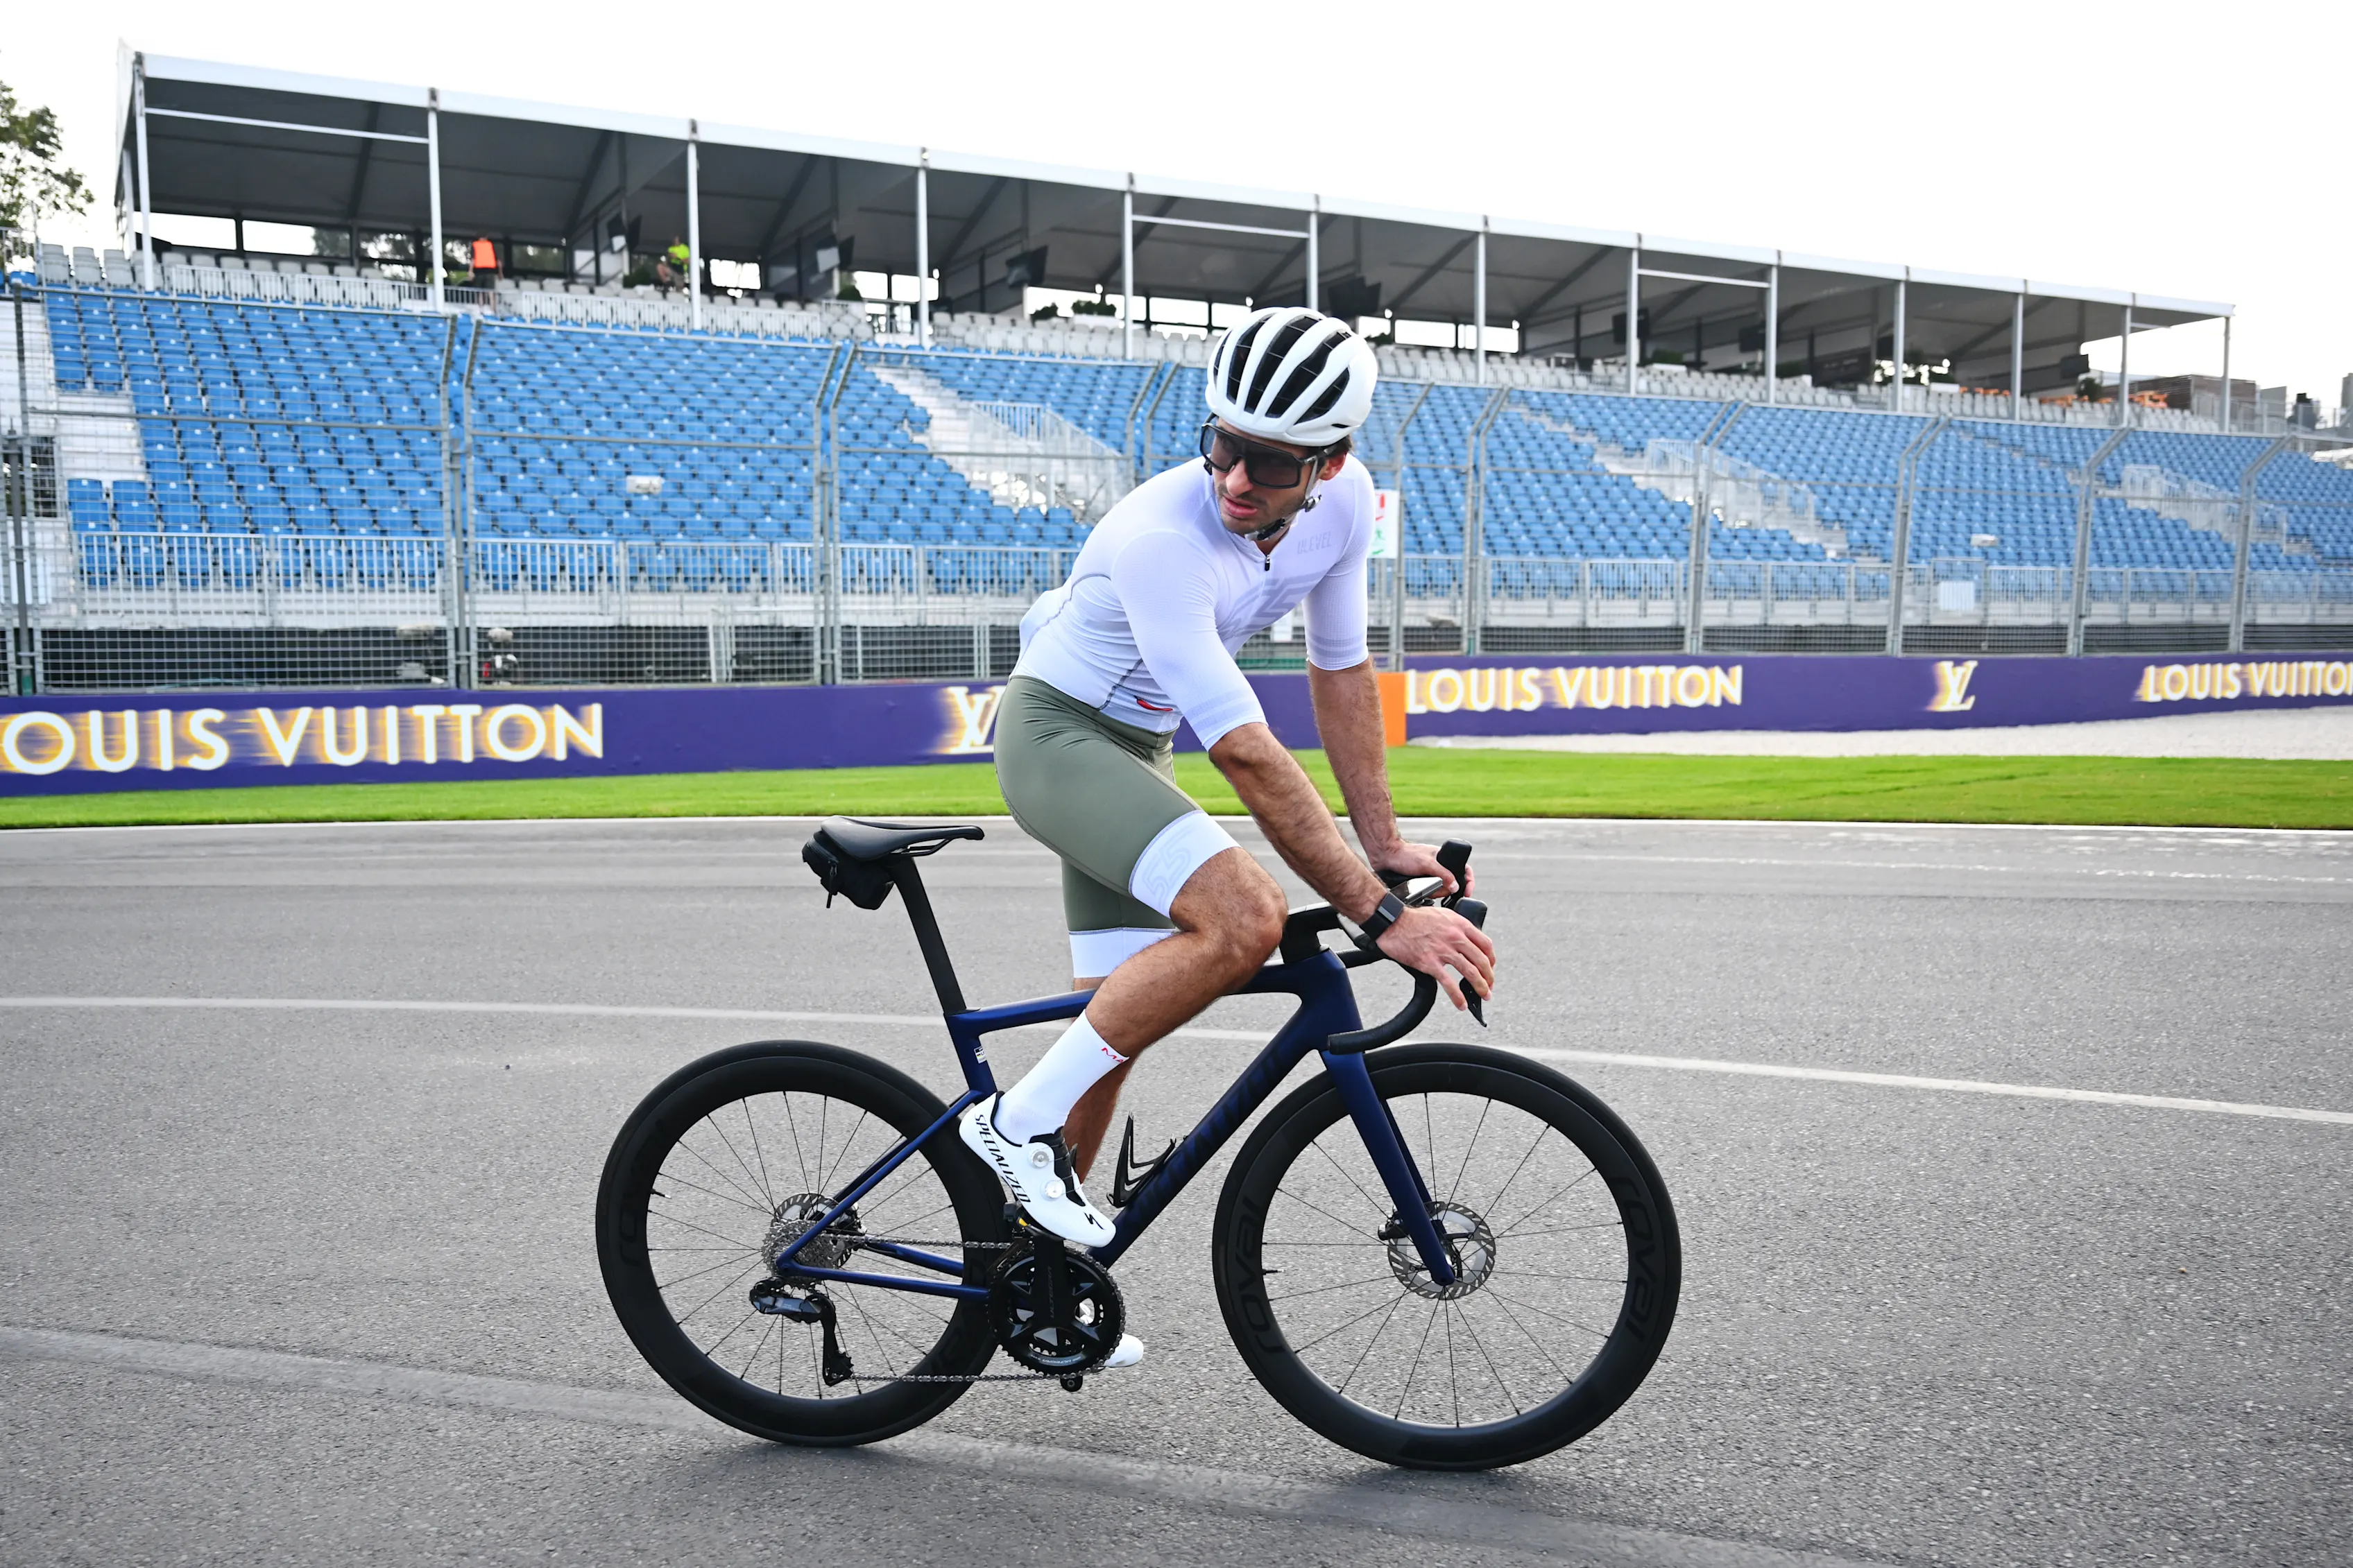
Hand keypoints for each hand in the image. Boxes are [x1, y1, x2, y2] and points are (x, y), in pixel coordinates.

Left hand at [1369, 840, 1473, 898]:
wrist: (1385, 857)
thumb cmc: (1405, 855)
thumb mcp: (1427, 864)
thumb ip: (1443, 875)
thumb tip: (1456, 887)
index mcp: (1444, 858)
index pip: (1464, 869)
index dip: (1468, 881)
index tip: (1467, 892)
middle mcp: (1439, 867)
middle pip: (1452, 884)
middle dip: (1444, 890)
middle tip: (1436, 890)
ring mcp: (1431, 875)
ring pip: (1441, 890)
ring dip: (1434, 893)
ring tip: (1425, 889)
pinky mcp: (1422, 882)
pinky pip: (1430, 892)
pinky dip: (1427, 894)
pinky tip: (1421, 893)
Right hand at [1374, 905, 1496, 1011]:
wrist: (1392, 921)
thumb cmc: (1414, 918)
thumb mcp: (1442, 914)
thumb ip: (1456, 927)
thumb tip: (1465, 941)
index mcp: (1460, 924)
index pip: (1485, 944)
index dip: (1492, 959)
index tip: (1490, 968)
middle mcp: (1455, 937)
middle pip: (1482, 960)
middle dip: (1489, 977)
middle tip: (1489, 986)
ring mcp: (1443, 950)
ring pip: (1470, 972)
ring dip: (1480, 987)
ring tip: (1484, 996)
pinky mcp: (1430, 963)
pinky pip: (1449, 983)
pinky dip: (1458, 996)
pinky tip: (1462, 1004)